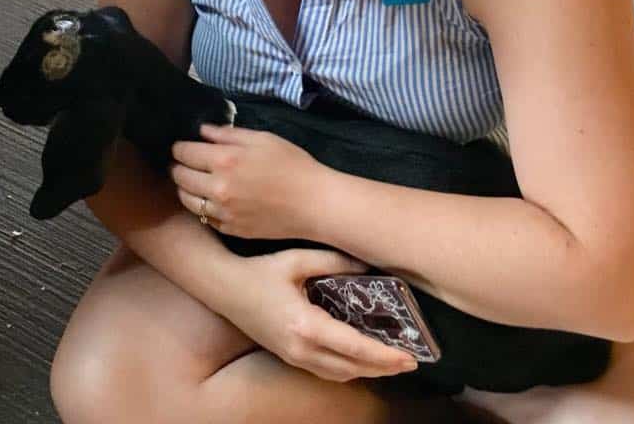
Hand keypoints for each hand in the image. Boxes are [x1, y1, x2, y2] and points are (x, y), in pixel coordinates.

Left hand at [170, 124, 323, 238]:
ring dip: (185, 188)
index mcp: (225, 161)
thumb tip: (202, 131)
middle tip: (184, 162)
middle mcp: (217, 188)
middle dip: (177, 166)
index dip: (179, 147)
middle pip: (180, 177)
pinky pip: (204, 218)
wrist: (313, 203)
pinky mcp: (230, 230)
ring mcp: (222, 212)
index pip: (184, 153)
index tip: (181, 145)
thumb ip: (228, 134)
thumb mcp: (262, 139)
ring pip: (187, 200)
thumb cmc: (292, 164)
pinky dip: (201, 207)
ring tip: (193, 180)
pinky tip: (211, 199)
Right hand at [222, 247, 418, 382]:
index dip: (385, 355)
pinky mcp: (287, 356)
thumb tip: (367, 266)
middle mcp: (300, 348)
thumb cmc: (259, 271)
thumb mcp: (297, 259)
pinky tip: (359, 358)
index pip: (354, 347)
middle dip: (383, 368)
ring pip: (339, 374)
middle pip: (351, 368)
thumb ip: (334, 262)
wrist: (223, 287)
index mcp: (305, 325)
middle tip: (410, 360)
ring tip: (390, 361)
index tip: (409, 356)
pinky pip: (325, 371)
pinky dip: (348, 368)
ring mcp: (292, 356)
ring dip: (367, 370)